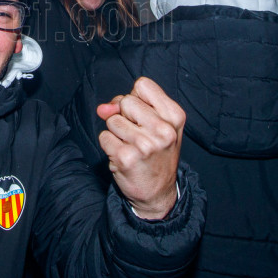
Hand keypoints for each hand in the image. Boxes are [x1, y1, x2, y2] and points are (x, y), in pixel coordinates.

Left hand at [96, 77, 184, 219]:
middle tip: (137, 135)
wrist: (158, 193)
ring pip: (112, 120)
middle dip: (124, 116)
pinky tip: (123, 157)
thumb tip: (103, 109)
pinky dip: (109, 146)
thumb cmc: (156, 154)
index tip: (142, 115)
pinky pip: (104, 137)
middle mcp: (163, 129)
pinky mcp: (127, 158)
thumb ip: (130, 108)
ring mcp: (145, 145)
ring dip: (116, 133)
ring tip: (131, 147)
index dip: (135, 97)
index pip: (143, 85)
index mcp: (174, 116)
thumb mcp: (156, 125)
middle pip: (125, 101)